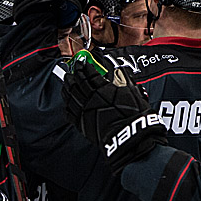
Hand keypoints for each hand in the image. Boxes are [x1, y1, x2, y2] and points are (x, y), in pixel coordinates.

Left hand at [62, 56, 166, 174]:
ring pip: (70, 96)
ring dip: (67, 87)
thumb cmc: (133, 116)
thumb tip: (119, 71)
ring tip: (66, 83)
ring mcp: (84, 111)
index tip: (83, 63)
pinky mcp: (82, 124)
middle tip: (73, 70)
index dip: (85, 66)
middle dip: (74, 75)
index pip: (89, 73)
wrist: (128, 137)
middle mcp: (90, 98)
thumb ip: (124, 79)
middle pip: (76, 83)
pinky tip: (67, 102)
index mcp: (102, 89)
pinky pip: (69, 112)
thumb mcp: (133, 93)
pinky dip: (67, 105)